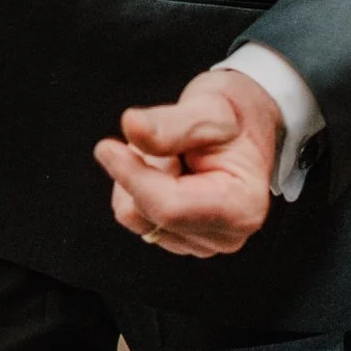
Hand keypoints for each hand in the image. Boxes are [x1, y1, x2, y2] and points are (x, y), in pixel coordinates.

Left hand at [93, 69, 281, 258]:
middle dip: (142, 169)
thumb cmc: (233, 116)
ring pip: (136, 216)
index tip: (106, 147)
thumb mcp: (208, 108)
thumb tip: (131, 125)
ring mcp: (202, 241)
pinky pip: (136, 216)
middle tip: (165, 139)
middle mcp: (226, 234)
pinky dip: (139, 186)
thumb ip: (170, 123)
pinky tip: (166, 168)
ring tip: (170, 153)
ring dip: (139, 176)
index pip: (170, 208)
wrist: (243, 126)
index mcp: (242, 207)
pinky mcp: (181, 238)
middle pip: (149, 214)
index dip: (133, 176)